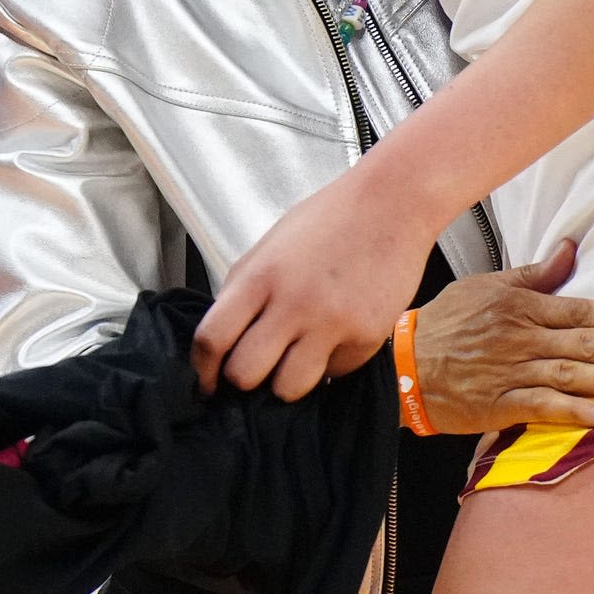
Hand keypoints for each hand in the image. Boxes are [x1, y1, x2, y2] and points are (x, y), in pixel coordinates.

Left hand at [193, 171, 436, 399]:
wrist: (391, 205)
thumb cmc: (329, 221)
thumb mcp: (271, 247)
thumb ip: (245, 291)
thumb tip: (225, 341)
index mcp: (259, 276)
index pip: (212, 338)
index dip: (202, 370)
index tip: (207, 382)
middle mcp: (292, 303)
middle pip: (245, 374)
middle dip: (245, 380)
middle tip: (257, 369)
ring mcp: (331, 324)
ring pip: (288, 388)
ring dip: (286, 380)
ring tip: (297, 358)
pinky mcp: (365, 339)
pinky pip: (333, 373)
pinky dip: (329, 363)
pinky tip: (337, 334)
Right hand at [407, 241, 593, 432]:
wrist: (401, 363)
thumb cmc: (447, 322)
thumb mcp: (489, 285)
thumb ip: (535, 274)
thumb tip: (570, 247)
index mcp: (521, 306)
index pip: (580, 310)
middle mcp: (520, 338)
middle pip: (585, 343)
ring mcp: (510, 372)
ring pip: (570, 375)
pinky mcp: (498, 405)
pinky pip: (541, 408)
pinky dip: (573, 412)